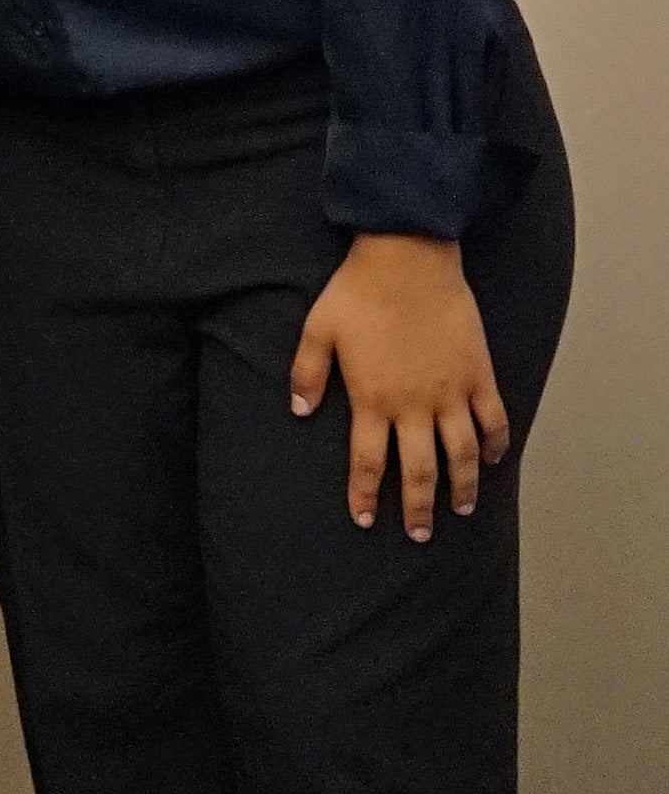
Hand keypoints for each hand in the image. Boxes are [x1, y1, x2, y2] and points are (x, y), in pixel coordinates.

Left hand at [294, 231, 509, 538]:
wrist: (407, 260)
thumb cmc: (357, 292)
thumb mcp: (318, 331)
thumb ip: (307, 374)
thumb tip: (298, 412)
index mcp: (372, 398)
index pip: (367, 461)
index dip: (365, 494)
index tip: (366, 520)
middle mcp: (415, 404)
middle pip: (419, 470)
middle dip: (418, 507)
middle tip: (419, 534)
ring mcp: (452, 392)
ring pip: (462, 454)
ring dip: (463, 486)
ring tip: (462, 509)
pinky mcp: (479, 375)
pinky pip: (494, 420)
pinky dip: (496, 445)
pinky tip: (492, 461)